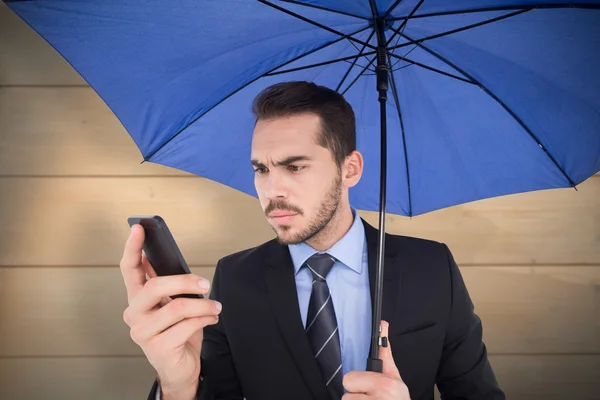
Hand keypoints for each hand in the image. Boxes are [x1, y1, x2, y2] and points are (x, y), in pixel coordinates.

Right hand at [119, 224, 220, 392]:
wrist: (181, 369)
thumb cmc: (178, 332)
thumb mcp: (172, 304)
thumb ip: (168, 284)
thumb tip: (168, 257)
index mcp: (137, 299)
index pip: (129, 269)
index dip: (132, 248)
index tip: (139, 228)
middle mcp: (134, 314)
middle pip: (154, 286)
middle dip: (185, 281)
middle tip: (205, 284)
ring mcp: (143, 332)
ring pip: (176, 307)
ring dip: (203, 305)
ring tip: (215, 307)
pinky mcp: (158, 348)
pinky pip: (187, 325)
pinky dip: (205, 320)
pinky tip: (211, 319)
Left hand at [342, 320, 409, 398]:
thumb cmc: (398, 399)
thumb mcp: (394, 377)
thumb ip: (385, 353)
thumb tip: (383, 325)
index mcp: (384, 384)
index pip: (348, 379)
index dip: (357, 384)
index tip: (365, 388)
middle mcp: (380, 398)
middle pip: (345, 395)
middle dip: (355, 397)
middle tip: (369, 399)